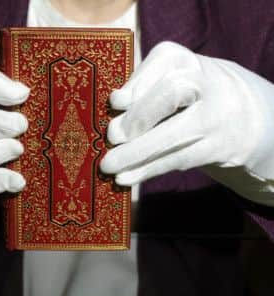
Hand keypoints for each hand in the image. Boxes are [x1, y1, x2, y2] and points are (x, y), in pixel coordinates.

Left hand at [100, 41, 273, 205]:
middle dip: (139, 115)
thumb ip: (142, 90)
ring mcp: (213, 118)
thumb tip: (116, 108)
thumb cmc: (190, 97)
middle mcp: (206, 84)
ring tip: (109, 166)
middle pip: (174, 92)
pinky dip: (146, 170)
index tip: (115, 102)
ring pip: (173, 135)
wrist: (243, 117)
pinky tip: (125, 177)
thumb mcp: (171, 82)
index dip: (138, 83)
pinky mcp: (214, 149)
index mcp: (189, 61)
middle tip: (112, 136)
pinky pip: (176, 160)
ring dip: (135, 154)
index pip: (164, 60)